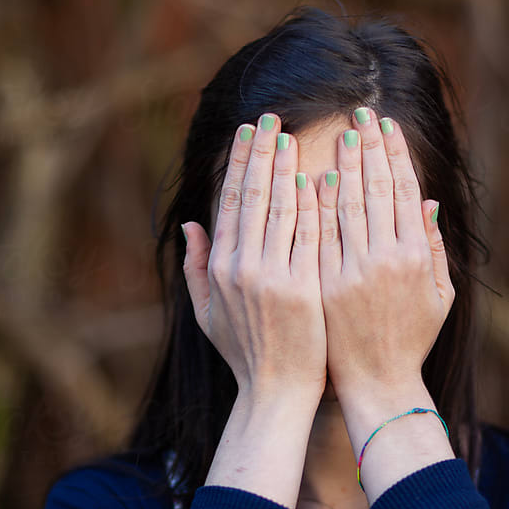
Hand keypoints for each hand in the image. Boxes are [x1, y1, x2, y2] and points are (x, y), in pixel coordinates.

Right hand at [182, 114, 326, 402]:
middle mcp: (242, 268)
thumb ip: (197, 267)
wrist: (276, 392)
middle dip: (261, 152)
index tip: (248, 133)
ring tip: (293, 134)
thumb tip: (191, 223)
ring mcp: (271, 277)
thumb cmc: (246, 355)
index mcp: (220, 269)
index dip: (239, 164)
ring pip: (280, 209)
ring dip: (286, 168)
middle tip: (271, 116)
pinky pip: (307, 237)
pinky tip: (317, 175)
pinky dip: (311, 205)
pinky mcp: (301, 288)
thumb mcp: (208, 313)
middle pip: (253, 196)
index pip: (231, 203)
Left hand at [317, 106, 453, 400]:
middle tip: (360, 112)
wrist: (378, 383)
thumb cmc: (411, 340)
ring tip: (337, 133)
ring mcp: (352, 272)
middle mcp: (386, 259)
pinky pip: (319, 236)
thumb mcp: (439, 296)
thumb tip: (428, 202)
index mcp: (416, 256)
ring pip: (346, 205)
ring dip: (343, 164)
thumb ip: (434, 248)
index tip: (386, 126)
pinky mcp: (325, 286)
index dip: (395, 155)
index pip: (404, 191)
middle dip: (368, 147)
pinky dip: (317, 204)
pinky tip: (314, 176)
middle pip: (376, 189)